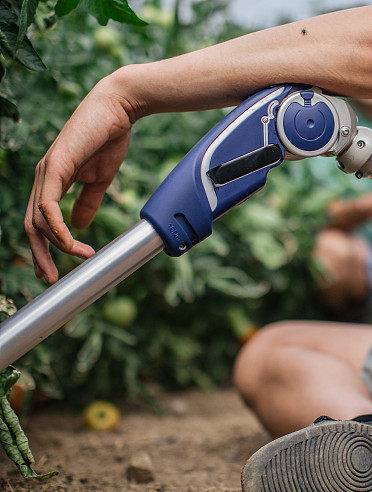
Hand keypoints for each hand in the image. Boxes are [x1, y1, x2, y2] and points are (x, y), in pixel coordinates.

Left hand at [25, 74, 138, 282]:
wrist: (118, 110)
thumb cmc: (109, 138)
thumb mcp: (99, 179)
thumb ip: (87, 202)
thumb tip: (79, 227)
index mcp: (51, 181)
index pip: (39, 221)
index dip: (45, 247)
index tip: (58, 269)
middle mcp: (42, 178)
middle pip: (30, 225)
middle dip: (39, 255)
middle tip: (52, 278)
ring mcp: (45, 172)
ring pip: (38, 220)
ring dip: (57, 246)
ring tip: (81, 258)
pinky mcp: (55, 167)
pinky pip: (48, 207)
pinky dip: (58, 229)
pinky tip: (72, 242)